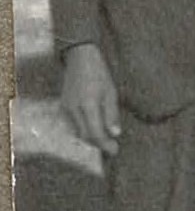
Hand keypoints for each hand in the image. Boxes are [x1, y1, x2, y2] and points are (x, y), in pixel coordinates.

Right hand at [61, 43, 120, 157]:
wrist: (80, 59)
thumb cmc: (99, 74)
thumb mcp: (111, 93)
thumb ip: (111, 114)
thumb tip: (115, 134)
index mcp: (88, 105)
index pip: (95, 133)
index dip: (105, 144)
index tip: (115, 150)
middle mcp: (73, 109)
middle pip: (85, 135)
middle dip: (98, 144)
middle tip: (112, 148)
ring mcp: (66, 108)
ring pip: (78, 131)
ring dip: (91, 138)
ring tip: (106, 141)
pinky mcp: (64, 107)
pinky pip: (74, 124)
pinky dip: (84, 130)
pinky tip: (95, 130)